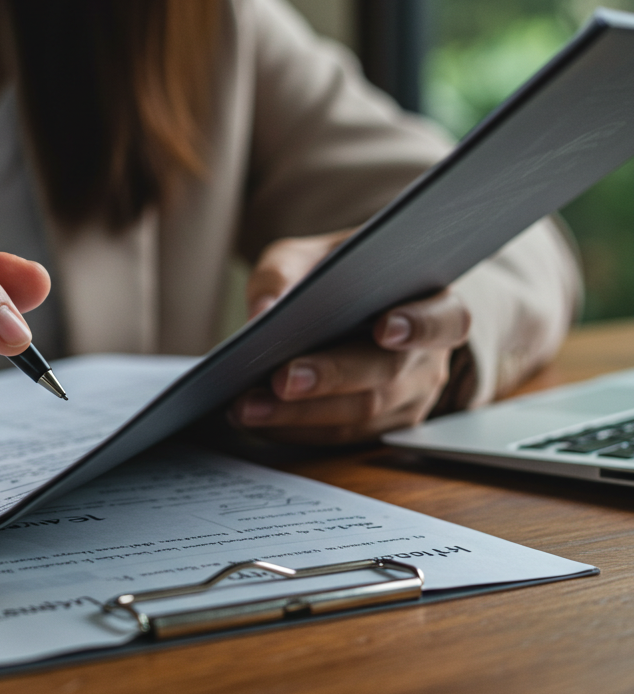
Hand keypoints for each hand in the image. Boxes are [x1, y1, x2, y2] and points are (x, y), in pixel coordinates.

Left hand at [228, 229, 470, 443]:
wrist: (349, 307)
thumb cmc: (334, 276)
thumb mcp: (307, 257)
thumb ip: (285, 272)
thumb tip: (263, 311)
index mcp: (432, 303)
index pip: (444, 318)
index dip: (419, 325)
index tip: (384, 329)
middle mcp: (428, 357)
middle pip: (386, 372)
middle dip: (331, 376)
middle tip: (282, 379)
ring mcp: (409, 398)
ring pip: (361, 415)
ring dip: (300, 414)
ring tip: (248, 406)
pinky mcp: (382, 428)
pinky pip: (341, 437)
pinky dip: (295, 429)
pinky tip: (256, 419)